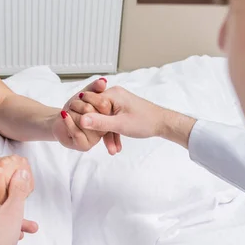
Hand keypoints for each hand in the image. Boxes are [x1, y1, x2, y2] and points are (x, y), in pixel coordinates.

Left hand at [52, 78, 109, 151]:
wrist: (59, 120)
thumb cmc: (73, 108)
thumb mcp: (84, 95)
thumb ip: (94, 88)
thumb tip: (103, 81)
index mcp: (108, 116)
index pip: (104, 104)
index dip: (89, 97)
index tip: (81, 96)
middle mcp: (104, 128)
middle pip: (92, 111)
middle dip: (78, 104)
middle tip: (73, 106)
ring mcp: (95, 138)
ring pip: (84, 120)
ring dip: (72, 113)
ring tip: (69, 113)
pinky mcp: (85, 145)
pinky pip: (77, 132)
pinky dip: (68, 122)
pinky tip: (64, 115)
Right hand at [77, 86, 196, 151]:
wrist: (163, 124)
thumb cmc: (145, 121)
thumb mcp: (119, 124)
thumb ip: (99, 122)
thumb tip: (81, 120)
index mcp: (112, 94)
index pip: (89, 103)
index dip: (86, 117)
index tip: (86, 130)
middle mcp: (113, 95)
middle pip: (97, 112)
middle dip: (99, 130)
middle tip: (98, 144)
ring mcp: (118, 102)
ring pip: (105, 119)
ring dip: (108, 136)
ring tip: (113, 150)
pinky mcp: (122, 109)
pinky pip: (112, 121)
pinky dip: (114, 133)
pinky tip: (116, 146)